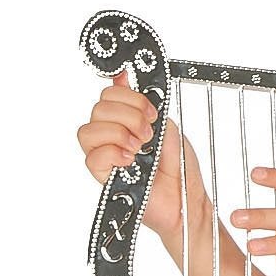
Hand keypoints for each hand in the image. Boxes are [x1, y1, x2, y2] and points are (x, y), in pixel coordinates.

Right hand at [75, 74, 210, 249]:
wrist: (187, 197)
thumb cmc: (179, 166)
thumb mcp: (166, 125)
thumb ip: (143, 103)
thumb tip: (122, 78)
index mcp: (126, 120)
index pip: (108, 94)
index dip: (129, 97)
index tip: (152, 112)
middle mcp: (112, 136)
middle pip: (97, 109)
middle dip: (128, 116)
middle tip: (149, 133)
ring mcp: (106, 156)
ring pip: (88, 131)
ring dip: (119, 134)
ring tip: (140, 147)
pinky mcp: (104, 178)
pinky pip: (92, 158)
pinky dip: (112, 153)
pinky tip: (130, 160)